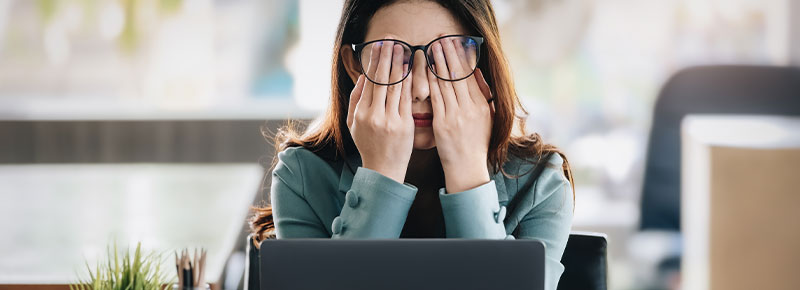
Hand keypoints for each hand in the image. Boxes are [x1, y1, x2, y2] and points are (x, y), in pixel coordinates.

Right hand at [346, 40, 413, 182]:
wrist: (383, 169)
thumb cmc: (368, 145)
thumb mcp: (353, 124)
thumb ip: (356, 99)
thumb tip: (363, 77)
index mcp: (360, 113)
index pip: (369, 81)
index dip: (375, 62)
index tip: (380, 46)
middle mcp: (373, 115)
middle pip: (381, 80)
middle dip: (387, 57)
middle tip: (392, 40)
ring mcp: (390, 120)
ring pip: (395, 86)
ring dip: (399, 65)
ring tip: (402, 49)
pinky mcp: (405, 125)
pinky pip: (407, 99)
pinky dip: (409, 83)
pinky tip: (411, 70)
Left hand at [428, 38, 494, 192]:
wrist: (468, 169)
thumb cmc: (475, 145)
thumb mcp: (487, 118)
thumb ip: (483, 95)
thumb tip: (477, 74)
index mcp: (482, 105)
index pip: (470, 75)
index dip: (462, 57)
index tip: (455, 42)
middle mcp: (471, 108)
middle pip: (459, 74)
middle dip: (449, 53)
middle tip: (442, 37)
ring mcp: (457, 115)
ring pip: (447, 83)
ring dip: (439, 63)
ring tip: (433, 47)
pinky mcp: (443, 123)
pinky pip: (436, 98)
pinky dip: (431, 82)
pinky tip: (425, 70)